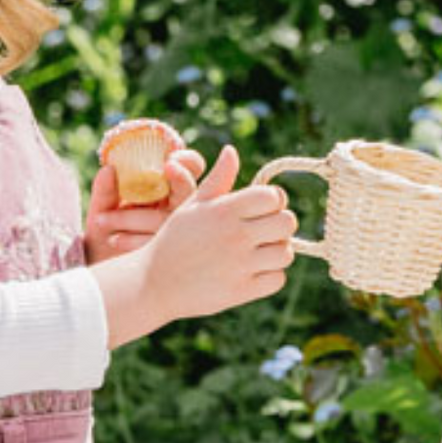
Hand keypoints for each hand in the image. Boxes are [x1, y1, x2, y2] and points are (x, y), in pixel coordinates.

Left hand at [84, 146, 205, 263]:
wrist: (101, 268)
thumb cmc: (108, 230)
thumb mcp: (102, 208)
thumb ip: (105, 190)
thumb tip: (108, 169)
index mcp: (168, 188)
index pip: (192, 167)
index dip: (187, 161)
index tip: (171, 159)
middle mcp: (179, 208)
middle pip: (191, 190)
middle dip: (180, 178)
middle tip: (167, 168)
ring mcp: (178, 232)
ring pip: (165, 218)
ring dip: (132, 216)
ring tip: (102, 220)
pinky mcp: (169, 254)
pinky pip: (157, 244)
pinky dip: (134, 240)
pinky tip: (115, 239)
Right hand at [95, 145, 298, 345]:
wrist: (154, 282)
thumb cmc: (175, 239)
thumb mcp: (193, 205)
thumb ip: (218, 179)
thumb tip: (231, 150)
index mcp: (225, 210)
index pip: (274, 196)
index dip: (274, 200)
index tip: (263, 208)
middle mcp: (235, 235)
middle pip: (287, 222)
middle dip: (280, 224)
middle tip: (265, 230)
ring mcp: (240, 265)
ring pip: (286, 253)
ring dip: (277, 251)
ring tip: (261, 251)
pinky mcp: (241, 291)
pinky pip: (277, 280)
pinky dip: (271, 276)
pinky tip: (255, 271)